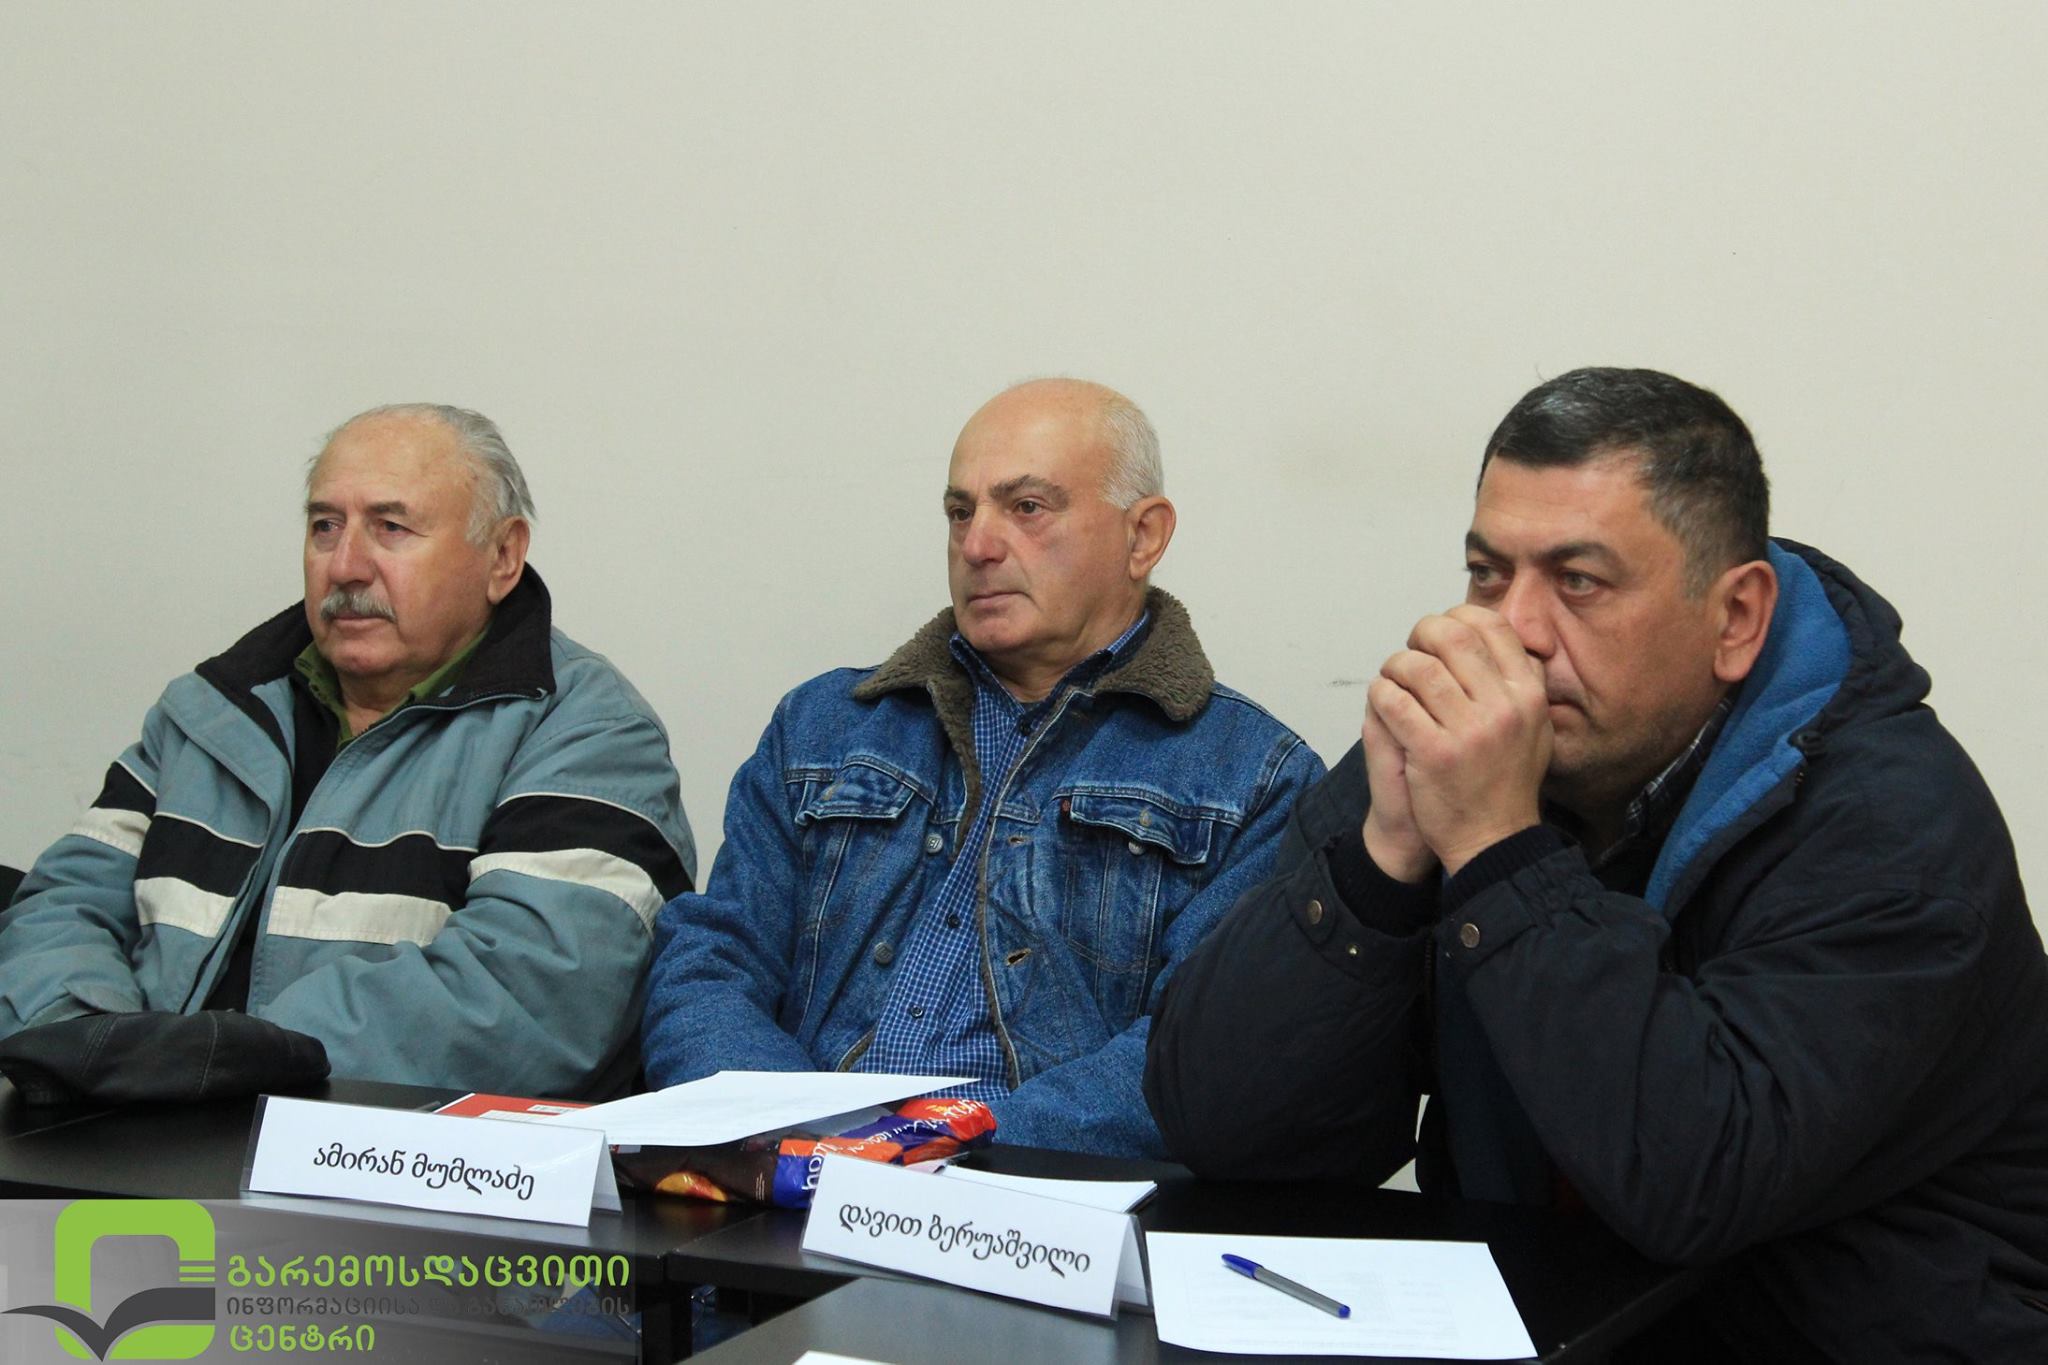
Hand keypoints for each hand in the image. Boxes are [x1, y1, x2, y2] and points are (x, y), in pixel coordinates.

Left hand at [1368, 605, 1550, 875]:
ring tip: (1393, 682)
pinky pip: (1393, 701)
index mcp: (1528, 693)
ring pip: (1415, 666)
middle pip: (1451, 635)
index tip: (1439, 637)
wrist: (1492, 839)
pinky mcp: (1433, 752)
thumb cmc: (1505, 781)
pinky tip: (1385, 705)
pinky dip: (1381, 695)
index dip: (1456, 618)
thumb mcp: (1534, 726)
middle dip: (1420, 635)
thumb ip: (1520, 680)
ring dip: (1395, 667)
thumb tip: (1495, 635)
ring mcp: (1468, 730)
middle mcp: (1503, 707)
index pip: (1491, 625)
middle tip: (1410, 655)